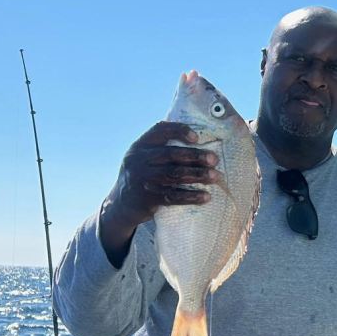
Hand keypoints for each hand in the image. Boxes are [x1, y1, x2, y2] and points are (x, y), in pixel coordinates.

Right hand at [98, 120, 220, 264]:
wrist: (121, 205)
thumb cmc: (142, 176)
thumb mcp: (143, 158)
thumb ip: (160, 148)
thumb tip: (197, 139)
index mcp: (139, 146)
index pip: (160, 130)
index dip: (179, 130)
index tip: (197, 137)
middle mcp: (138, 160)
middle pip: (171, 154)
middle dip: (195, 156)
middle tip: (214, 159)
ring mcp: (142, 180)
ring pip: (174, 175)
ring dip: (198, 175)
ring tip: (216, 176)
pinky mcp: (147, 199)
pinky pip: (173, 197)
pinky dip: (191, 196)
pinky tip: (206, 196)